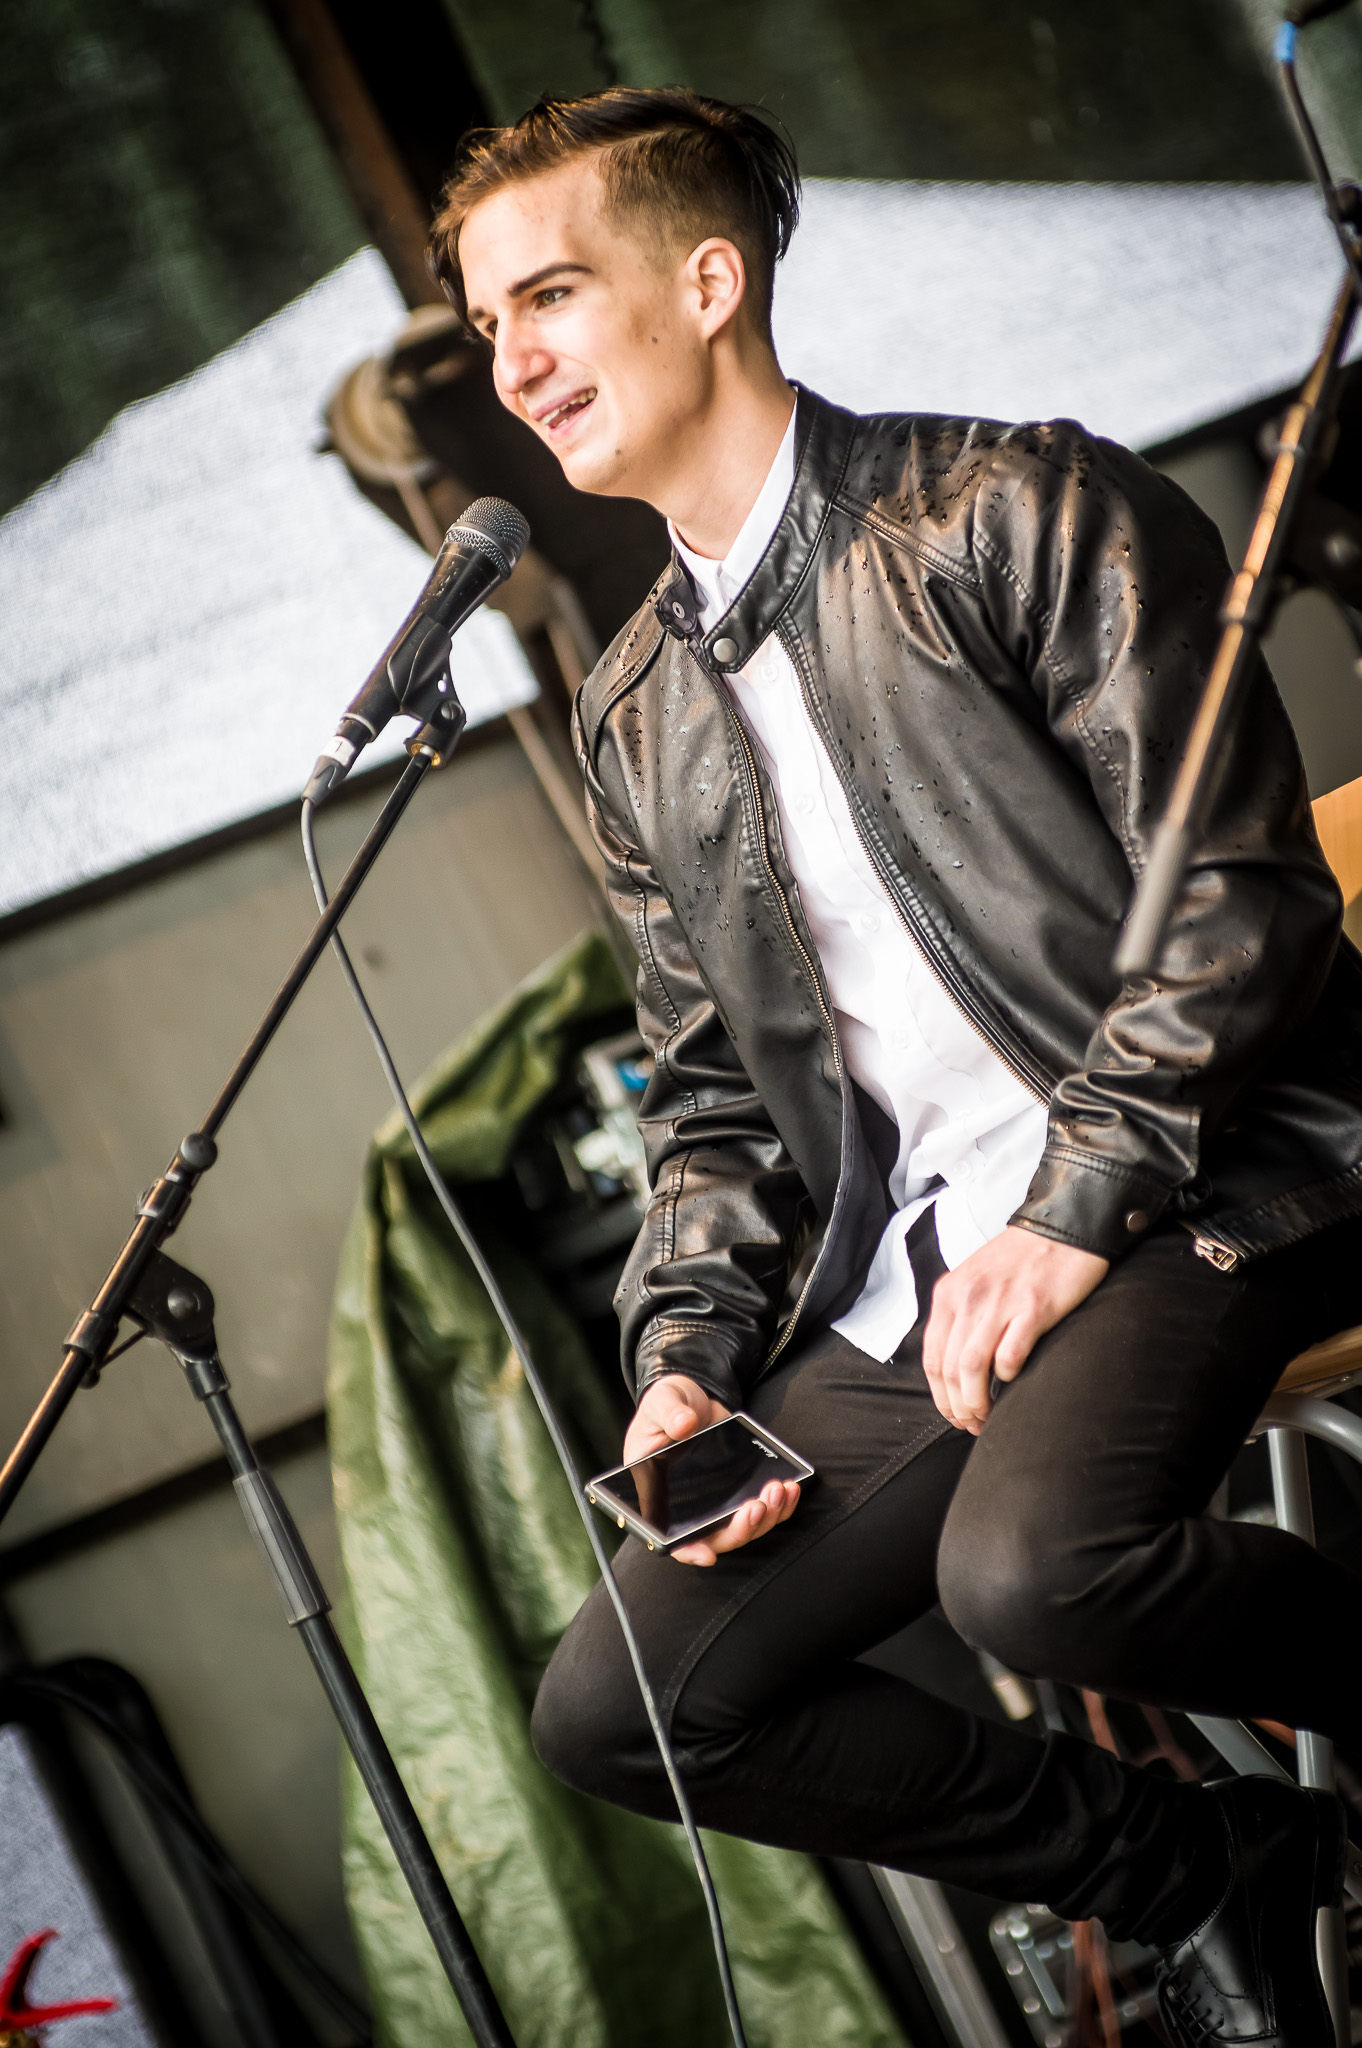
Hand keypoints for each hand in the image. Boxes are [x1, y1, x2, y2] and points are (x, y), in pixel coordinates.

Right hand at [622, 1375, 800, 1566]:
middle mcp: (691, 1507)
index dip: (689, 1550)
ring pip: (744, 1527)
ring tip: (779, 1489)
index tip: (707, 1554)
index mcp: (660, 1494)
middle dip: (741, 1528)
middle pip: (717, 1537)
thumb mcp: (661, 1402)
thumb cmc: (666, 1406)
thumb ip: (669, 1413)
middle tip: (758, 1504)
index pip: (670, 1536)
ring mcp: (719, 1502)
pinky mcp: (741, 1489)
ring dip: (766, 1516)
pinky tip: (790, 1487)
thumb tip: (684, 1424)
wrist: (693, 1398)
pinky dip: (780, 1505)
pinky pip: (763, 1508)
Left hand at [922, 1226, 1107, 1434]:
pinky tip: (1013, 1379)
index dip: (940, 1396)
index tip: (954, 1414)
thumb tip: (954, 1366)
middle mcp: (968, 1298)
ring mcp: (999, 1304)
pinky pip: (1009, 1356)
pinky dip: (1007, 1377)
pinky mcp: (1032, 1309)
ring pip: (971, 1369)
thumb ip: (961, 1315)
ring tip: (988, 1416)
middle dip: (958, 1407)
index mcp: (950, 1293)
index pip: (932, 1358)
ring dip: (976, 1402)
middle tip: (972, 1424)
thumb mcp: (975, 1280)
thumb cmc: (1021, 1259)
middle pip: (949, 1369)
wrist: (1062, 1228)